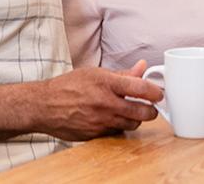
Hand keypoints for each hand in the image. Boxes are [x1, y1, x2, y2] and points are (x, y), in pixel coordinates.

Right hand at [33, 60, 162, 140]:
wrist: (44, 105)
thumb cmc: (68, 86)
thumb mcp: (95, 72)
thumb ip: (121, 73)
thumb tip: (142, 67)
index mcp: (106, 83)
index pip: (141, 87)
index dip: (155, 91)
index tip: (159, 93)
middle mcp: (105, 103)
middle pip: (142, 112)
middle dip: (151, 110)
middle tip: (151, 106)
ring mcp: (101, 121)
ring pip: (132, 124)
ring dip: (136, 118)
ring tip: (133, 111)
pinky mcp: (96, 135)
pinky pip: (116, 131)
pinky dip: (120, 125)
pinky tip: (115, 118)